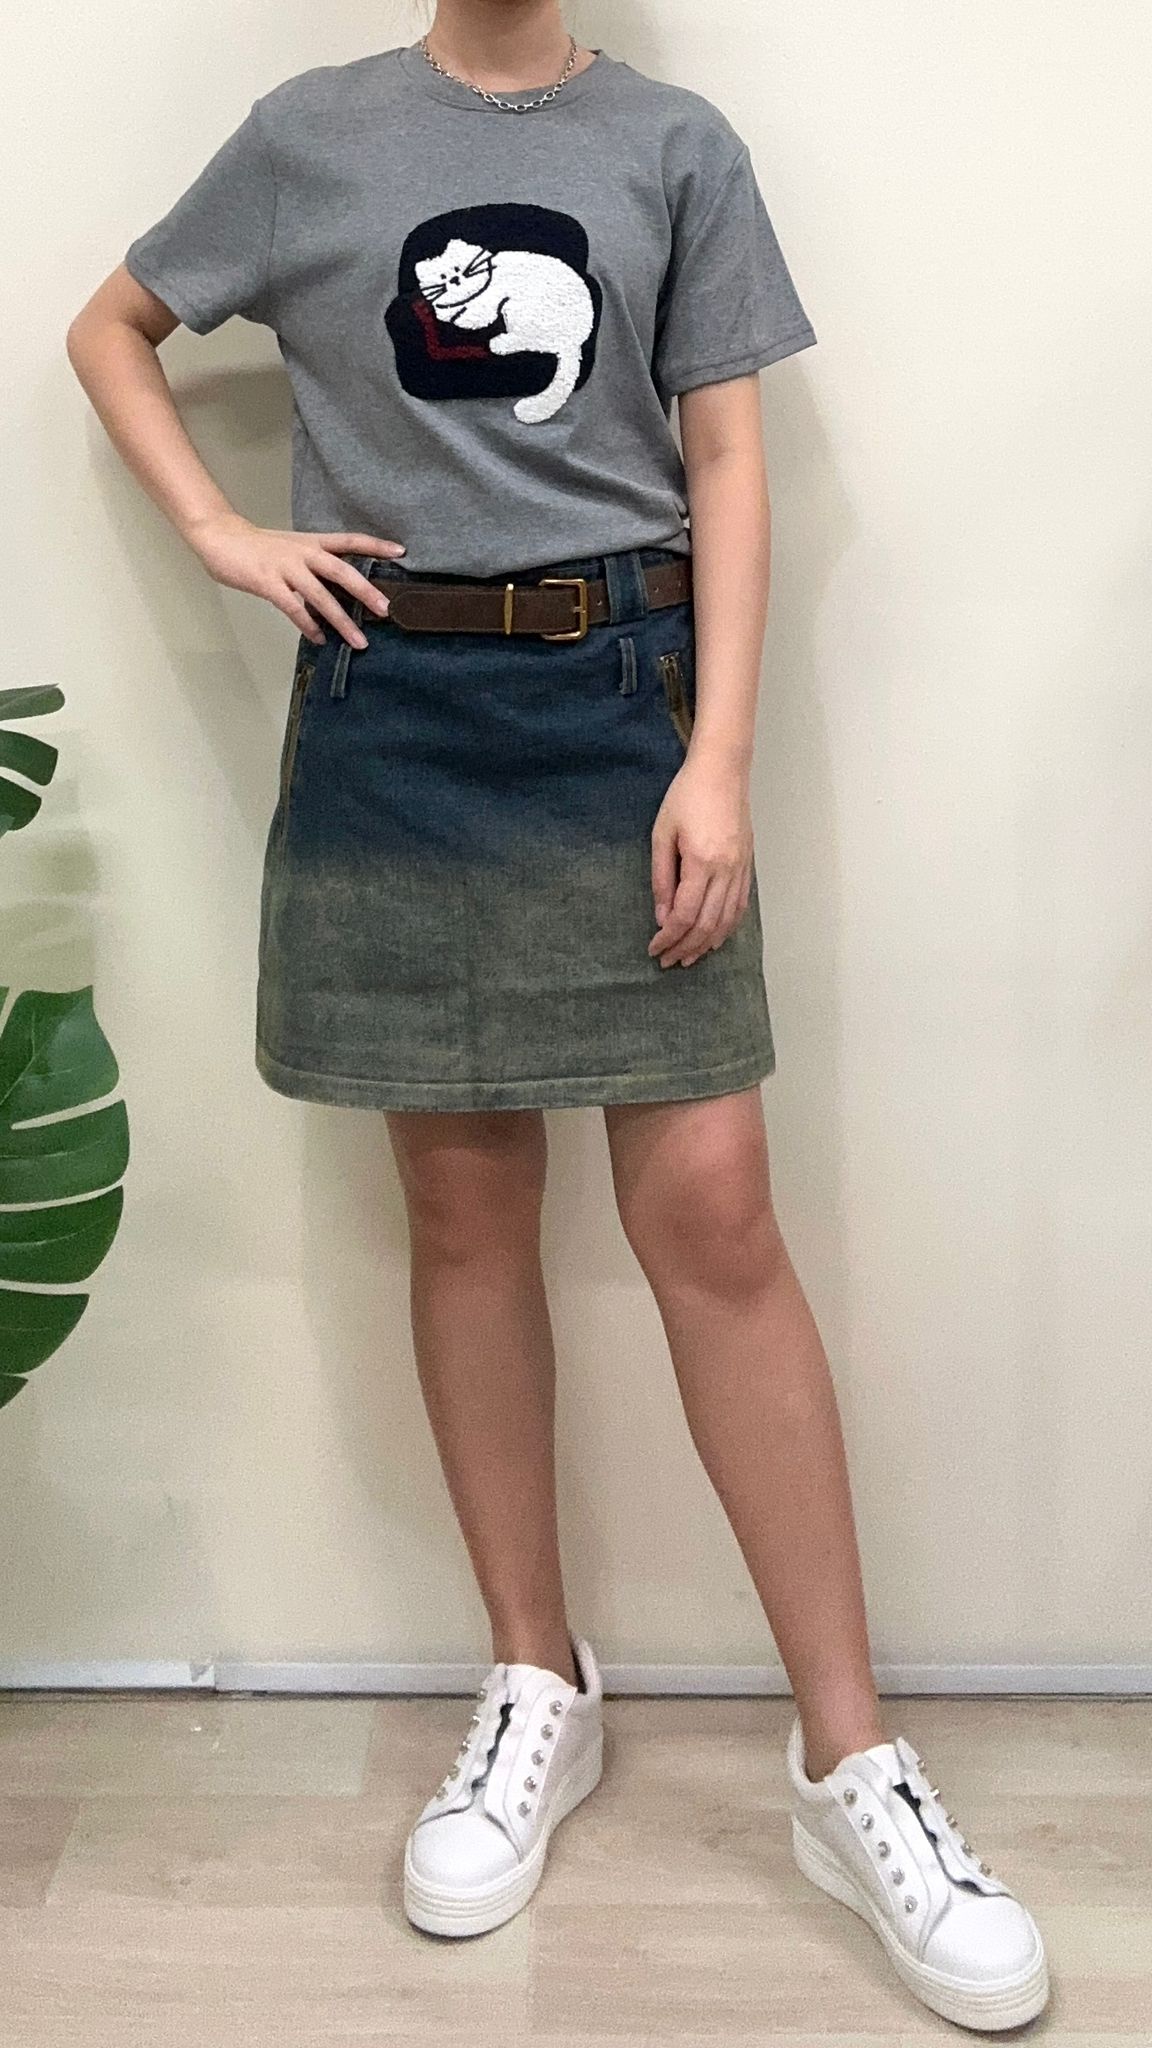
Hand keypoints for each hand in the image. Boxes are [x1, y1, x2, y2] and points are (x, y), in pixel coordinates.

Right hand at [185, 512, 405, 646]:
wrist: (221, 537)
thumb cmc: (257, 547)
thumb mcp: (292, 548)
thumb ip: (314, 565)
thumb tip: (336, 589)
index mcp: (312, 542)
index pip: (350, 540)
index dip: (375, 546)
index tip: (401, 552)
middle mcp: (303, 552)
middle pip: (342, 571)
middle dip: (366, 591)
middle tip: (387, 610)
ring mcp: (286, 568)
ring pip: (321, 596)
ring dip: (342, 620)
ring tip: (358, 642)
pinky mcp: (268, 583)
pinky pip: (293, 608)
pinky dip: (308, 625)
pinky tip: (320, 639)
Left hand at [648, 750, 754, 967]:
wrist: (722, 770)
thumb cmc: (687, 795)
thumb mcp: (662, 834)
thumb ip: (661, 878)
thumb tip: (662, 915)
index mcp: (702, 862)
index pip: (686, 914)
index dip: (669, 937)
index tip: (654, 948)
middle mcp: (726, 870)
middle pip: (708, 925)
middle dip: (686, 948)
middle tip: (667, 961)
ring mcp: (741, 869)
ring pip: (727, 920)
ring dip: (707, 944)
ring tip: (689, 957)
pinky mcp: (747, 865)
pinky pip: (740, 906)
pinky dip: (727, 927)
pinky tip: (715, 938)